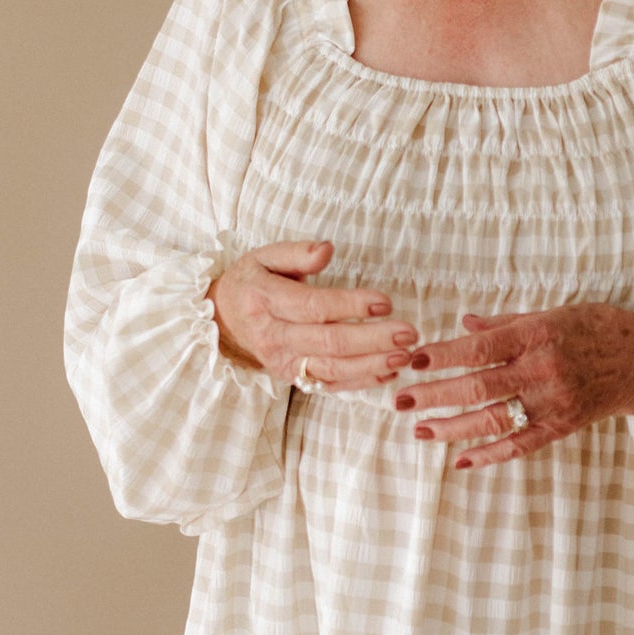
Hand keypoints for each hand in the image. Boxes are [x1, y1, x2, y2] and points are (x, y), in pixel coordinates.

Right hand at [208, 239, 415, 389]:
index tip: (385, 302)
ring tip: (405, 356)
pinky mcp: (292, 378)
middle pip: (328, 342)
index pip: (313, 307)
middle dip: (372, 340)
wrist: (225, 319)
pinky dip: (361, 381)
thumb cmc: (253, 282)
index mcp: (265, 300)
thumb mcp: (265, 256)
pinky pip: (330, 385)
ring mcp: (283, 362)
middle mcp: (273, 336)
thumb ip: (297, 252)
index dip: (350, 306)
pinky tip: (388, 372)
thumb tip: (327, 250)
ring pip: (331, 369)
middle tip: (408, 334)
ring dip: (371, 365)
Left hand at [393, 303, 633, 468]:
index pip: (480, 347)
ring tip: (420, 430)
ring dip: (453, 427)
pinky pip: (520, 445)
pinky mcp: (562, 426)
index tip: (412, 361)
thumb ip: (506, 323)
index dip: (443, 355)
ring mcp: (553, 401)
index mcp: (537, 334)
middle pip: (479, 385)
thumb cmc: (595, 329)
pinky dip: (490, 455)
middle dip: (436, 393)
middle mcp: (543, 369)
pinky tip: (461, 461)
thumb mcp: (553, 313)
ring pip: (494, 419)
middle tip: (401, 400)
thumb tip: (463, 324)